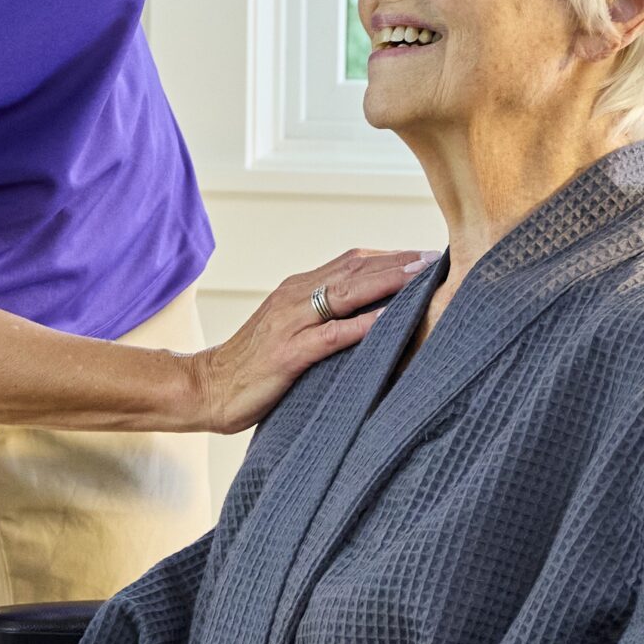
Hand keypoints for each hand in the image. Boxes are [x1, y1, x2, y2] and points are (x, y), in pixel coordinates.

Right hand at [179, 250, 435, 434]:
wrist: (204, 388)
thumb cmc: (251, 366)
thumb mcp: (290, 331)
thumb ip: (322, 318)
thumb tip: (368, 317)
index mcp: (297, 288)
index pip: (352, 261)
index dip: (391, 256)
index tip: (427, 256)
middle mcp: (294, 295)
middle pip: (355, 268)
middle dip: (399, 262)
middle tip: (440, 257)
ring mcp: (290, 322)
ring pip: (347, 293)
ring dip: (388, 283)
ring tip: (424, 277)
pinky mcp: (288, 353)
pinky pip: (332, 335)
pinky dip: (363, 326)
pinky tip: (389, 322)